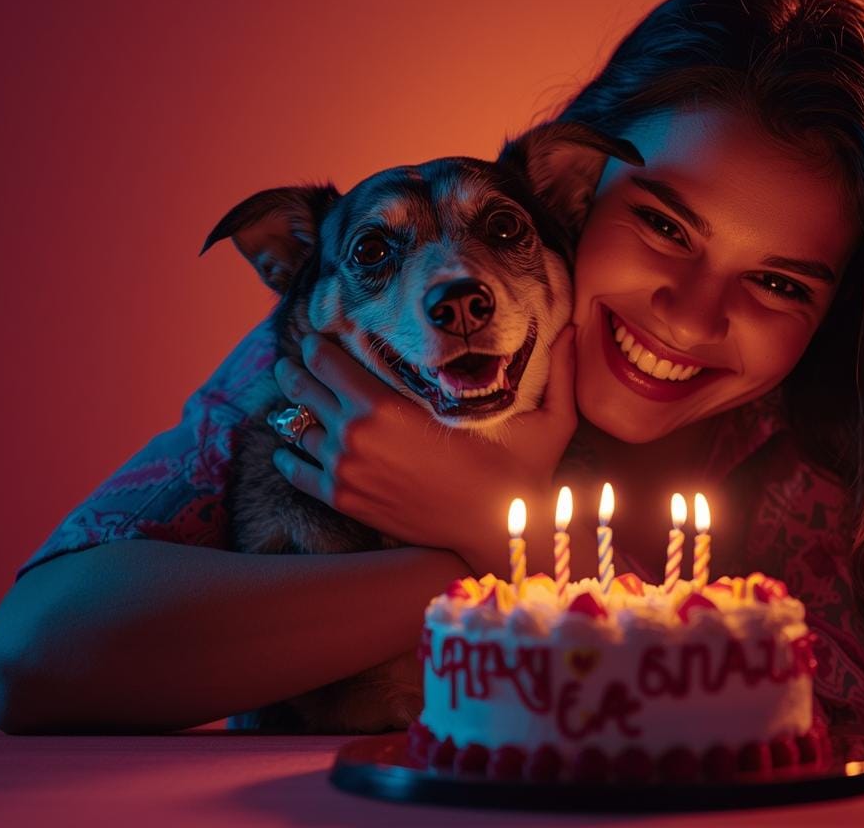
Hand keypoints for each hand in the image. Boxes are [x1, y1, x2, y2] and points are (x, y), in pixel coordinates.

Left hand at [270, 327, 577, 575]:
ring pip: (296, 426)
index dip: (322, 342)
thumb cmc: (518, 477)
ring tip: (301, 401)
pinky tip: (295, 446)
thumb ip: (560, 371)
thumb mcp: (547, 420)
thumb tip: (572, 327)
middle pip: (301, 385)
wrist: (495, 536)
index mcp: (387, 406)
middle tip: (302, 359)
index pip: (326, 357)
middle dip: (300, 369)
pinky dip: (291, 455)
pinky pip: (296, 469)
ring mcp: (344, 470)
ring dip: (298, 411)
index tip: (325, 335)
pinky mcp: (344, 500)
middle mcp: (355, 435)